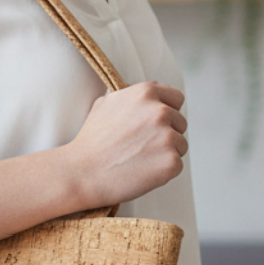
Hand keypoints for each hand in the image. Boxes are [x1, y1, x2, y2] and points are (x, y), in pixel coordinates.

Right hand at [66, 81, 187, 208]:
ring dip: (166, 152)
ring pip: (181, 145)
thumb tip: (147, 93)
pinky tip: (141, 171)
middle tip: (141, 146)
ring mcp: (168, 137)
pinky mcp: (171, 161)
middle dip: (166, 133)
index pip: (176, 98)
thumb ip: (130, 95)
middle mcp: (160, 111)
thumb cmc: (91, 140)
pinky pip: (176, 165)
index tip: (154, 124)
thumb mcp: (105, 103)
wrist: (83, 172)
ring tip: (139, 159)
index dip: (166, 111)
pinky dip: (163, 171)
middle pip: (180, 123)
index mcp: (146, 92)